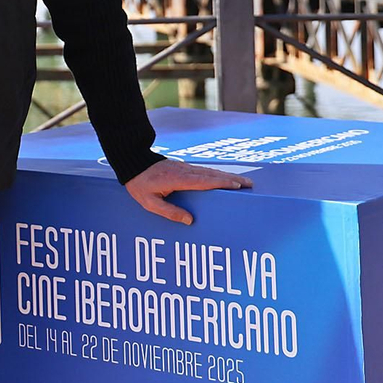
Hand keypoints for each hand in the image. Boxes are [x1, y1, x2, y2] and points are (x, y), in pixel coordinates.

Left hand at [124, 158, 252, 224]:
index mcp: (178, 179)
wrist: (133, 161)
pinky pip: (204, 171)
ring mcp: (185, 167)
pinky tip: (224, 178)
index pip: (204, 181)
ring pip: (209, 172)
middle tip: (249, 184)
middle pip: (212, 175)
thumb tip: (190, 221)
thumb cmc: (140, 184)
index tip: (237, 185)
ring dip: (227, 175)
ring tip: (243, 182)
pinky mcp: (183, 167)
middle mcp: (185, 171)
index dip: (221, 183)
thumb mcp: (150, 202)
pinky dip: (217, 174)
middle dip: (232, 179)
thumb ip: (169, 212)